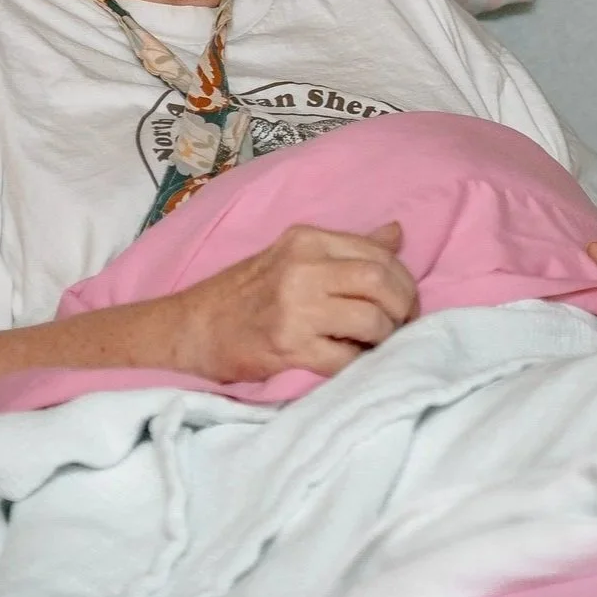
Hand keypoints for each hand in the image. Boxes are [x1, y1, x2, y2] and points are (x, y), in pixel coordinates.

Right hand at [169, 221, 418, 382]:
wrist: (191, 328)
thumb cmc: (246, 293)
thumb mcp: (294, 255)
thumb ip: (347, 247)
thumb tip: (396, 233)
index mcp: (308, 240)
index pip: (379, 254)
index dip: (403, 281)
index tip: (405, 301)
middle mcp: (303, 268)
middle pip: (381, 282)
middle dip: (402, 307)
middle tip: (402, 325)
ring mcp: (295, 308)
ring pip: (371, 320)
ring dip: (384, 337)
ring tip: (376, 344)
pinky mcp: (287, 347)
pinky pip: (345, 359)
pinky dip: (358, 363)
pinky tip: (351, 362)